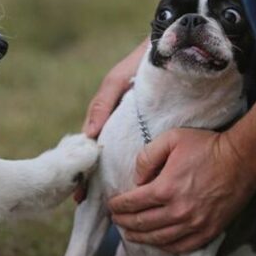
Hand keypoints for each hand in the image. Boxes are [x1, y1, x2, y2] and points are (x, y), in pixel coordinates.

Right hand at [75, 40, 147, 202]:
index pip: (91, 151)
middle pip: (106, 160)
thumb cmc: (141, 62)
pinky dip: (141, 171)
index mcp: (108, 116)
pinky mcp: (157, 130)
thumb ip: (103, 103)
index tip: (79, 195)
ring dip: (117, 180)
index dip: (85, 174)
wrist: (176, 49)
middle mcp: (121, 125)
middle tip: (93, 206)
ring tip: (115, 204)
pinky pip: (147, 155)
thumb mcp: (118, 80)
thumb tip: (89, 134)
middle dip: (98, 183)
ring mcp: (138, 129)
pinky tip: (140, 188)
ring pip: (124, 160)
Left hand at [107, 128, 255, 252]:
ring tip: (130, 234)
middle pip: (142, 224)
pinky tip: (157, 242)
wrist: (242, 160)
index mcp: (166, 188)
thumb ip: (147, 157)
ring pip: (159, 238)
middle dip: (124, 223)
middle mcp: (178, 211)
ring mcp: (195, 224)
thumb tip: (137, 179)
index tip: (111, 205)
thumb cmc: (206, 146)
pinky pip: (181, 246)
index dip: (118, 206)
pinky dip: (165, 246)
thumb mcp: (171, 139)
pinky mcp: (209, 230)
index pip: (132, 203)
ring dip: (140, 238)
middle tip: (116, 220)